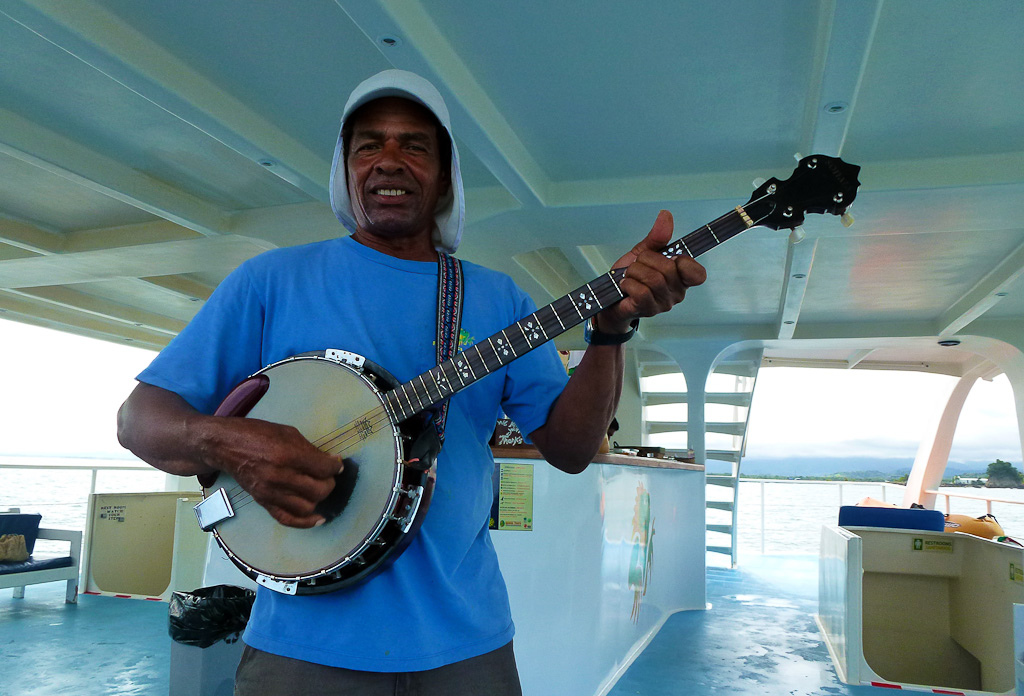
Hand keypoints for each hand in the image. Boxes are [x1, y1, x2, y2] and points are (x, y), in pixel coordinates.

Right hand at [196, 416, 343, 528]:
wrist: (225, 446)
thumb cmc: (257, 433)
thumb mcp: (287, 432)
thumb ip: (310, 449)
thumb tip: (331, 462)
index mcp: (288, 454)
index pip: (323, 468)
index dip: (336, 467)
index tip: (337, 464)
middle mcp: (280, 476)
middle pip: (319, 490)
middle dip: (329, 483)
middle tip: (328, 476)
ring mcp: (270, 492)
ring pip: (307, 507)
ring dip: (319, 499)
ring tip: (319, 489)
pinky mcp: (263, 502)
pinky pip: (287, 519)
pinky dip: (305, 522)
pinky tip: (318, 518)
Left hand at [595, 210, 706, 332]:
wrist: (611, 296)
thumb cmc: (631, 275)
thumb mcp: (644, 252)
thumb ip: (657, 237)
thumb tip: (666, 215)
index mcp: (681, 278)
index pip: (698, 274)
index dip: (684, 262)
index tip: (669, 258)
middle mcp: (677, 293)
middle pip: (669, 269)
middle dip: (646, 260)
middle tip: (638, 264)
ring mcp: (663, 303)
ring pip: (653, 279)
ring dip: (634, 272)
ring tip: (629, 275)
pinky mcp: (648, 310)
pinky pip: (642, 292)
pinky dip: (628, 284)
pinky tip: (625, 285)